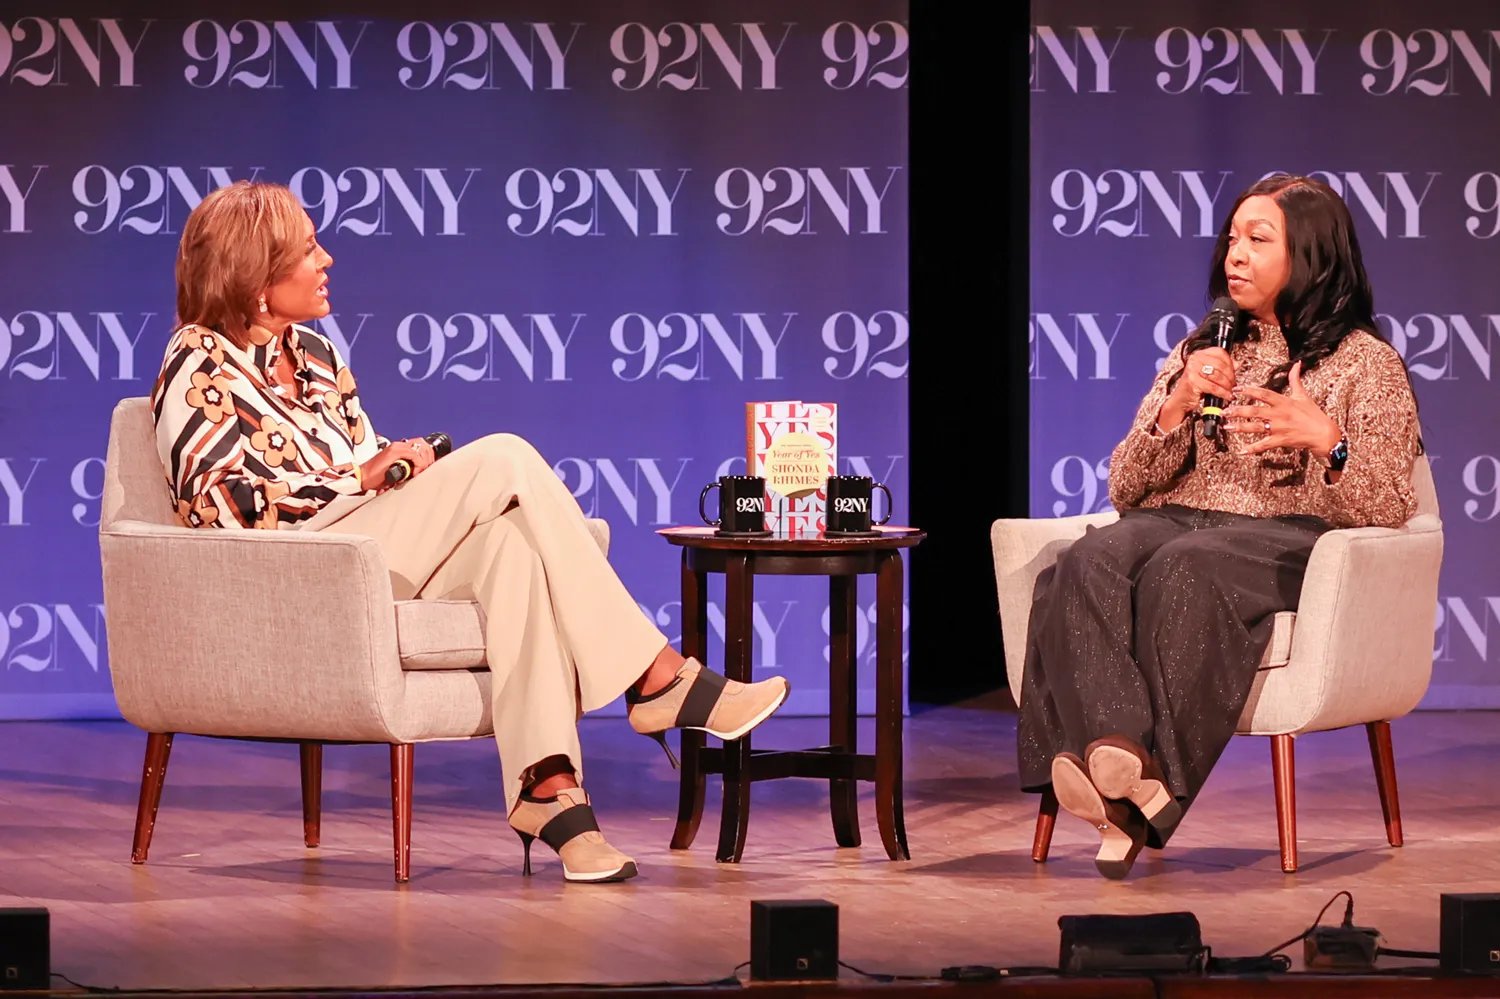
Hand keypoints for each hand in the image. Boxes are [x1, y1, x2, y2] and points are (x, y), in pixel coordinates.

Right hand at [358, 438, 435, 490]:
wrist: (362, 477)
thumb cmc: (376, 477)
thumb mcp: (396, 471)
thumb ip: (407, 468)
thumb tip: (419, 472)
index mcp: (399, 448)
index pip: (421, 445)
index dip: (427, 456)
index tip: (426, 468)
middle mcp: (398, 445)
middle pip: (423, 445)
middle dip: (428, 458)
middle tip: (425, 471)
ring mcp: (396, 447)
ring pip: (420, 450)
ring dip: (423, 463)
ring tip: (418, 473)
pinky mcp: (394, 452)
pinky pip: (414, 455)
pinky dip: (418, 464)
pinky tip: (413, 473)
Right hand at [1161, 346, 1235, 424]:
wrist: (1181, 399)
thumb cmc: (1195, 386)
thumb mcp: (1209, 374)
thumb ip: (1222, 367)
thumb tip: (1237, 364)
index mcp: (1199, 354)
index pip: (1220, 353)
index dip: (1230, 363)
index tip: (1233, 372)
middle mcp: (1194, 359)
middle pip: (1220, 365)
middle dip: (1230, 376)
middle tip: (1233, 384)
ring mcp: (1192, 369)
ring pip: (1218, 376)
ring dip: (1227, 385)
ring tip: (1230, 390)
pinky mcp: (1192, 381)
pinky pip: (1213, 387)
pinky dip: (1222, 393)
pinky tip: (1226, 396)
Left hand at [1222, 361, 1341, 456]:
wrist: (1324, 434)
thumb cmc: (1313, 414)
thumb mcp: (1303, 395)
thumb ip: (1295, 380)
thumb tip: (1296, 364)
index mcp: (1284, 402)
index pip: (1263, 394)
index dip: (1249, 390)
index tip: (1236, 389)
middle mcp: (1279, 415)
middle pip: (1255, 412)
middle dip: (1238, 411)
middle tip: (1224, 411)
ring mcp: (1279, 429)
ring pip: (1256, 428)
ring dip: (1240, 428)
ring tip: (1226, 427)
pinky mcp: (1280, 441)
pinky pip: (1264, 445)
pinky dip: (1252, 449)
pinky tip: (1241, 451)